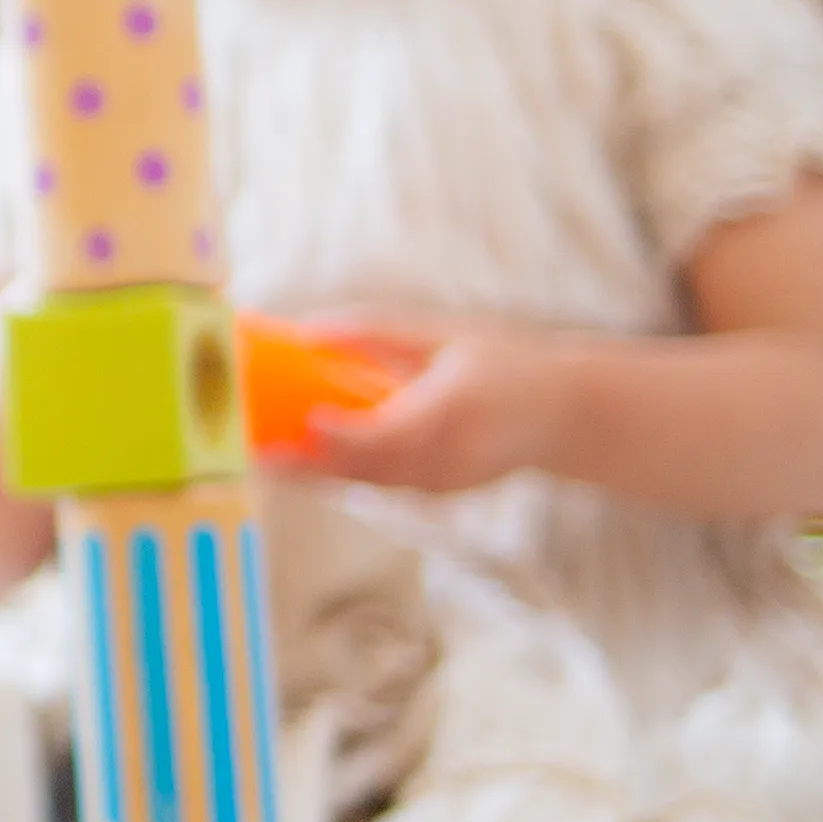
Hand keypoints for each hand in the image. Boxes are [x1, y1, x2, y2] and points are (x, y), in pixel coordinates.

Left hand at [274, 306, 561, 496]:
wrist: (565, 414)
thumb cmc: (503, 361)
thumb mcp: (445, 334)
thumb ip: (377, 332)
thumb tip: (306, 331)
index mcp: (453, 408)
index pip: (392, 432)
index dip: (347, 435)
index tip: (307, 422)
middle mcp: (449, 453)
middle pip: (368, 467)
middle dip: (310, 463)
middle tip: (257, 452)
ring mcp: (446, 480)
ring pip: (369, 482)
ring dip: (316, 474)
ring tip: (265, 457)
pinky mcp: (439, 491)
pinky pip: (382, 484)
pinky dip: (342, 474)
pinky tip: (302, 462)